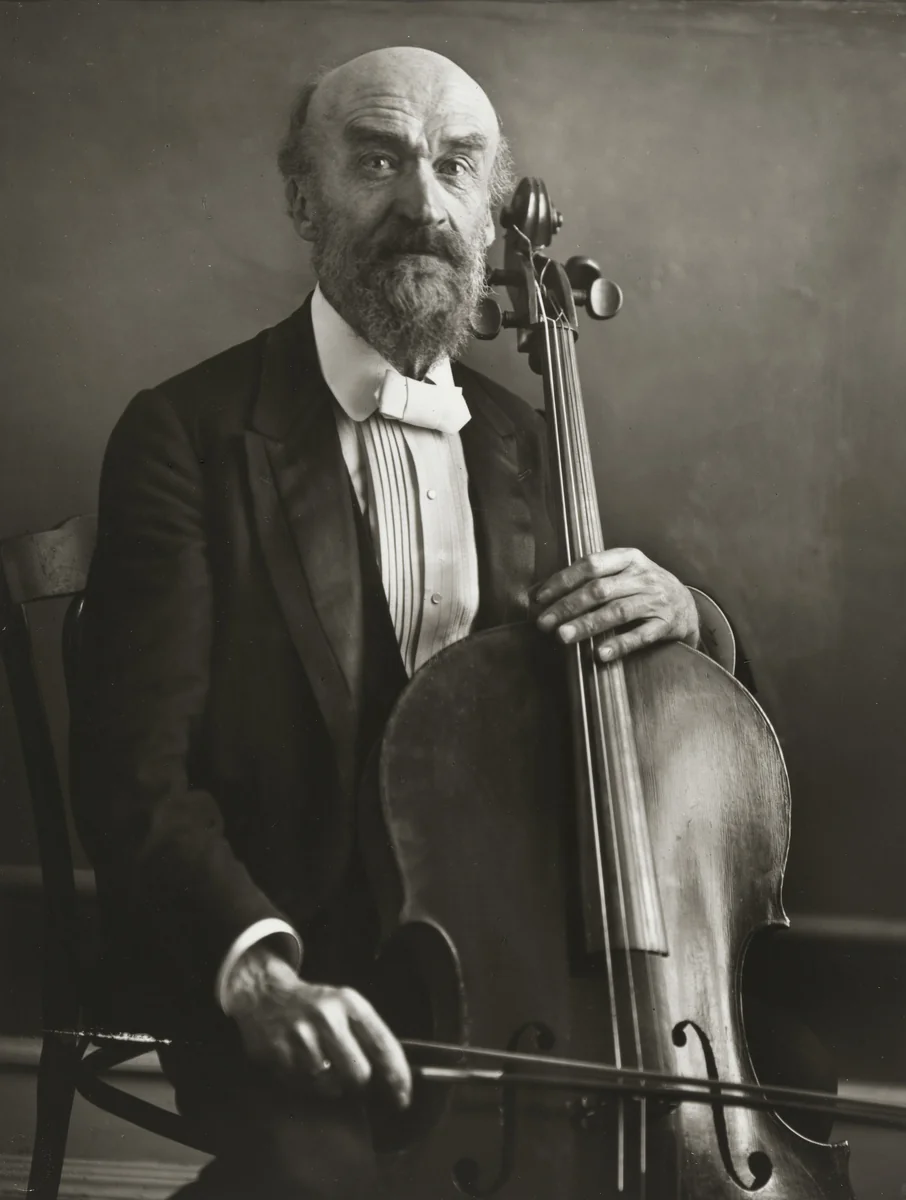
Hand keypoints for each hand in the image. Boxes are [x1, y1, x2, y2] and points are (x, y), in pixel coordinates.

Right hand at [222, 946, 411, 1107]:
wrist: (265, 994)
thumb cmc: (315, 1006)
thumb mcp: (345, 1006)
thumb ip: (368, 1035)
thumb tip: (393, 1080)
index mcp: (350, 1003)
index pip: (382, 1045)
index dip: (397, 1077)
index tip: (403, 1099)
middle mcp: (327, 1017)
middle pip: (358, 1074)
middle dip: (358, 1085)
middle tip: (352, 1081)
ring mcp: (301, 1035)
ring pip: (330, 1086)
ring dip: (330, 1085)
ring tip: (322, 1066)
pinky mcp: (278, 1053)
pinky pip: (304, 1086)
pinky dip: (306, 1083)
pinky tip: (301, 1064)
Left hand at [534, 548, 699, 662]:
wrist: (687, 605)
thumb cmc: (644, 588)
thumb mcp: (625, 572)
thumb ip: (595, 577)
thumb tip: (545, 592)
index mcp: (629, 558)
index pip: (591, 565)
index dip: (563, 581)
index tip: (541, 598)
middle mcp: (643, 576)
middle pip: (600, 590)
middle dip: (568, 607)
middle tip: (544, 623)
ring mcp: (656, 600)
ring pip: (617, 612)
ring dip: (587, 624)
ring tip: (563, 636)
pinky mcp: (666, 625)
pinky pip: (640, 636)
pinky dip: (619, 645)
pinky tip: (600, 654)